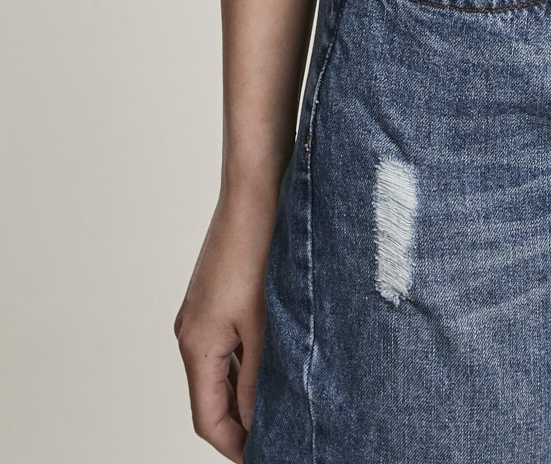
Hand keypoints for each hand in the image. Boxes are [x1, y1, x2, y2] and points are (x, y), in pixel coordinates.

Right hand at [174, 183, 278, 457]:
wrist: (256, 187)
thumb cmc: (260, 248)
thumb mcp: (265, 322)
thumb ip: (260, 378)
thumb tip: (259, 423)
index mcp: (196, 344)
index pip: (208, 419)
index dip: (236, 446)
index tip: (267, 456)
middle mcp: (191, 332)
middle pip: (212, 397)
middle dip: (243, 423)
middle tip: (283, 435)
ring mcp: (201, 313)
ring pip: (221, 371)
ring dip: (247, 391)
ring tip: (287, 403)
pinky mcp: (216, 295)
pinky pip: (227, 344)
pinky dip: (248, 362)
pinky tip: (279, 361)